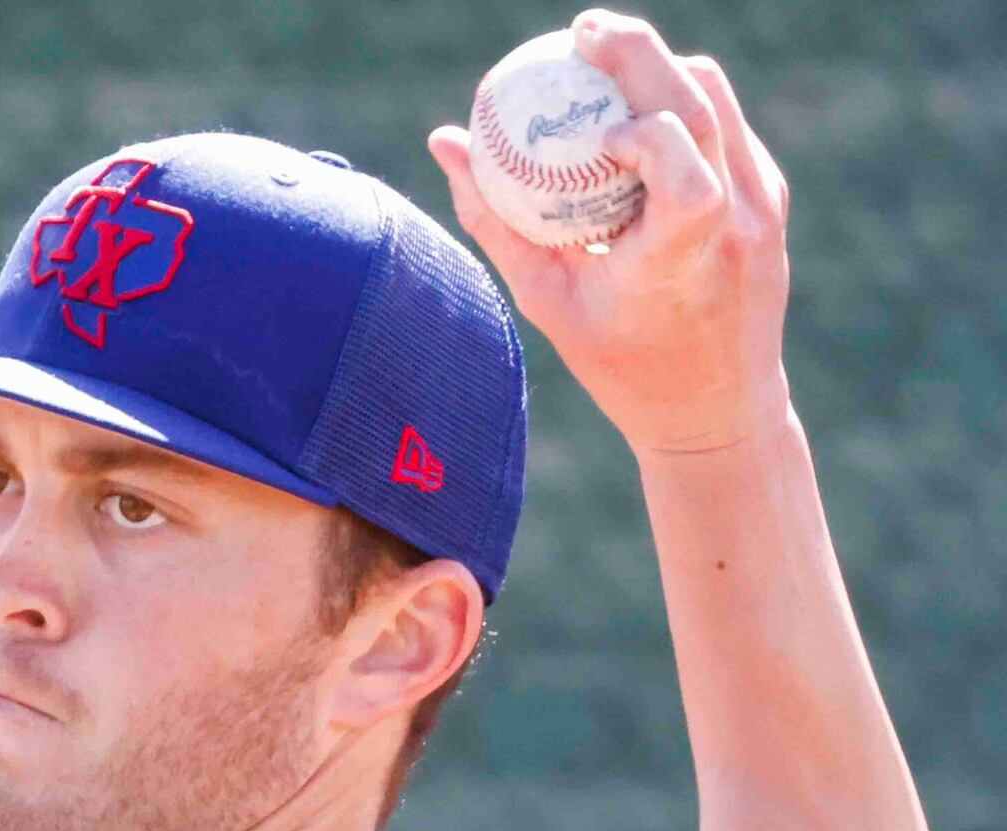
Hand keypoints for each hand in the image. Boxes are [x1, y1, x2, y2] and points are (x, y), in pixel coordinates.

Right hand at [428, 11, 792, 455]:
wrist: (718, 405)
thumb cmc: (618, 362)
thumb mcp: (546, 302)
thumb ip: (497, 221)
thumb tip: (447, 142)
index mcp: (678, 262)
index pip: (685, 176)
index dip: (648, 134)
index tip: (600, 129)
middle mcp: (734, 224)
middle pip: (699, 106)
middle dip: (640, 52)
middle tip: (582, 32)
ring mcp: (762, 205)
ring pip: (718, 100)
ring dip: (660, 67)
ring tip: (603, 53)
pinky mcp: (770, 195)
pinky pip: (722, 124)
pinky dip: (676, 102)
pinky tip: (632, 103)